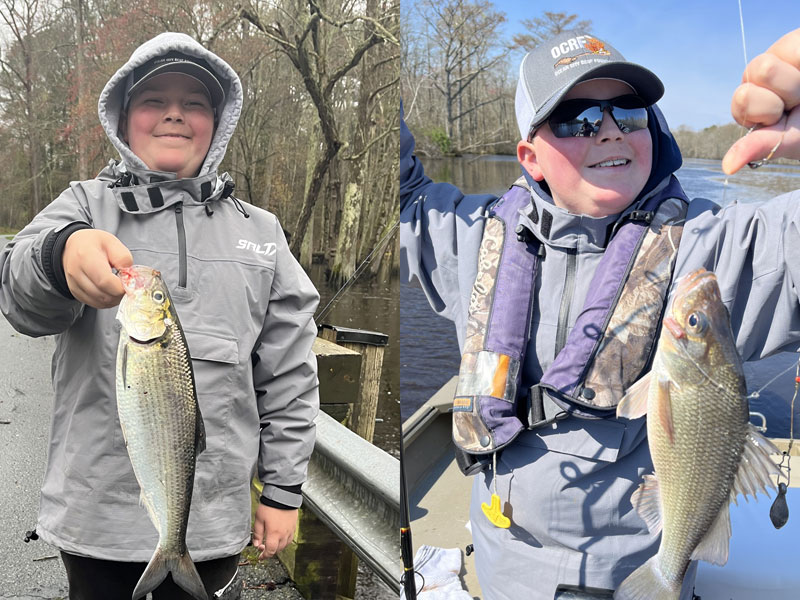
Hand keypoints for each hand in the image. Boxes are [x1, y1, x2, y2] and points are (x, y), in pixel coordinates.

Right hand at [62, 229, 132, 307]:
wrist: (73, 246)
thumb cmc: (94, 243)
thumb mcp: (112, 242)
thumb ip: (123, 258)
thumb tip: (129, 276)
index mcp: (85, 257)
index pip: (105, 281)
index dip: (121, 287)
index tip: (131, 282)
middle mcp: (76, 273)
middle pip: (103, 295)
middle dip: (120, 294)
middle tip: (127, 285)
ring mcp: (74, 285)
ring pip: (100, 303)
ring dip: (114, 299)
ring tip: (118, 286)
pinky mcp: (75, 293)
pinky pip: (95, 304)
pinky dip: (107, 301)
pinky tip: (110, 290)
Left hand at [252, 505, 297, 559]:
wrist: (283, 495)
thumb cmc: (270, 506)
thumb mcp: (259, 519)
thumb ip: (257, 534)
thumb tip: (256, 544)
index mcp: (274, 534)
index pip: (270, 551)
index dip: (264, 556)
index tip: (260, 557)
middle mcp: (283, 534)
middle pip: (278, 550)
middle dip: (270, 551)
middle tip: (263, 547)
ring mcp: (290, 530)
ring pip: (285, 545)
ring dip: (278, 547)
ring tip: (272, 543)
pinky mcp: (294, 526)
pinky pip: (290, 538)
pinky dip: (285, 541)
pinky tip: (280, 538)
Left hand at [722, 28, 799, 173]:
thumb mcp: (788, 139)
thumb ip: (758, 147)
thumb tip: (727, 167)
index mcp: (748, 105)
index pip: (741, 101)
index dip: (765, 111)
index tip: (781, 118)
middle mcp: (755, 81)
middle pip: (749, 84)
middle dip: (780, 97)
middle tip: (796, 103)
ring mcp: (773, 59)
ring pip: (763, 67)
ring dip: (792, 83)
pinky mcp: (790, 43)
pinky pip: (793, 49)